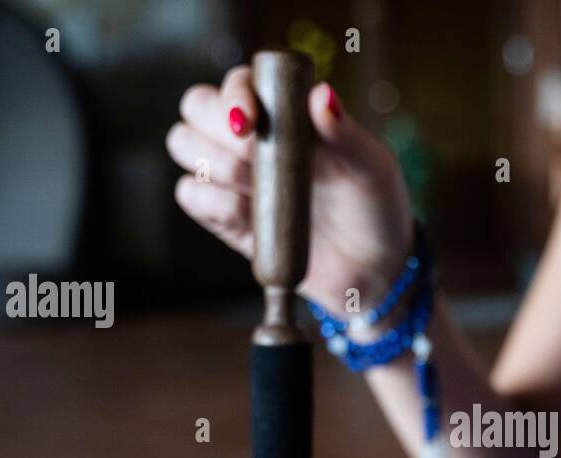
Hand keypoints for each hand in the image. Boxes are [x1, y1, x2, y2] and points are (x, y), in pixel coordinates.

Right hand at [165, 67, 414, 311]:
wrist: (374, 270)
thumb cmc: (376, 208)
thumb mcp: (372, 168)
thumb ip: (345, 133)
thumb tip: (321, 95)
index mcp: (286, 113)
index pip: (239, 83)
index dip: (234, 94)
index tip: (252, 121)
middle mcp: (253, 139)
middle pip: (197, 106)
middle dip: (213, 125)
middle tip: (250, 151)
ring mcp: (235, 178)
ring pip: (184, 145)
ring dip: (209, 160)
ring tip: (250, 183)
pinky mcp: (227, 218)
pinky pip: (191, 195)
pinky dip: (208, 199)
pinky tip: (243, 212)